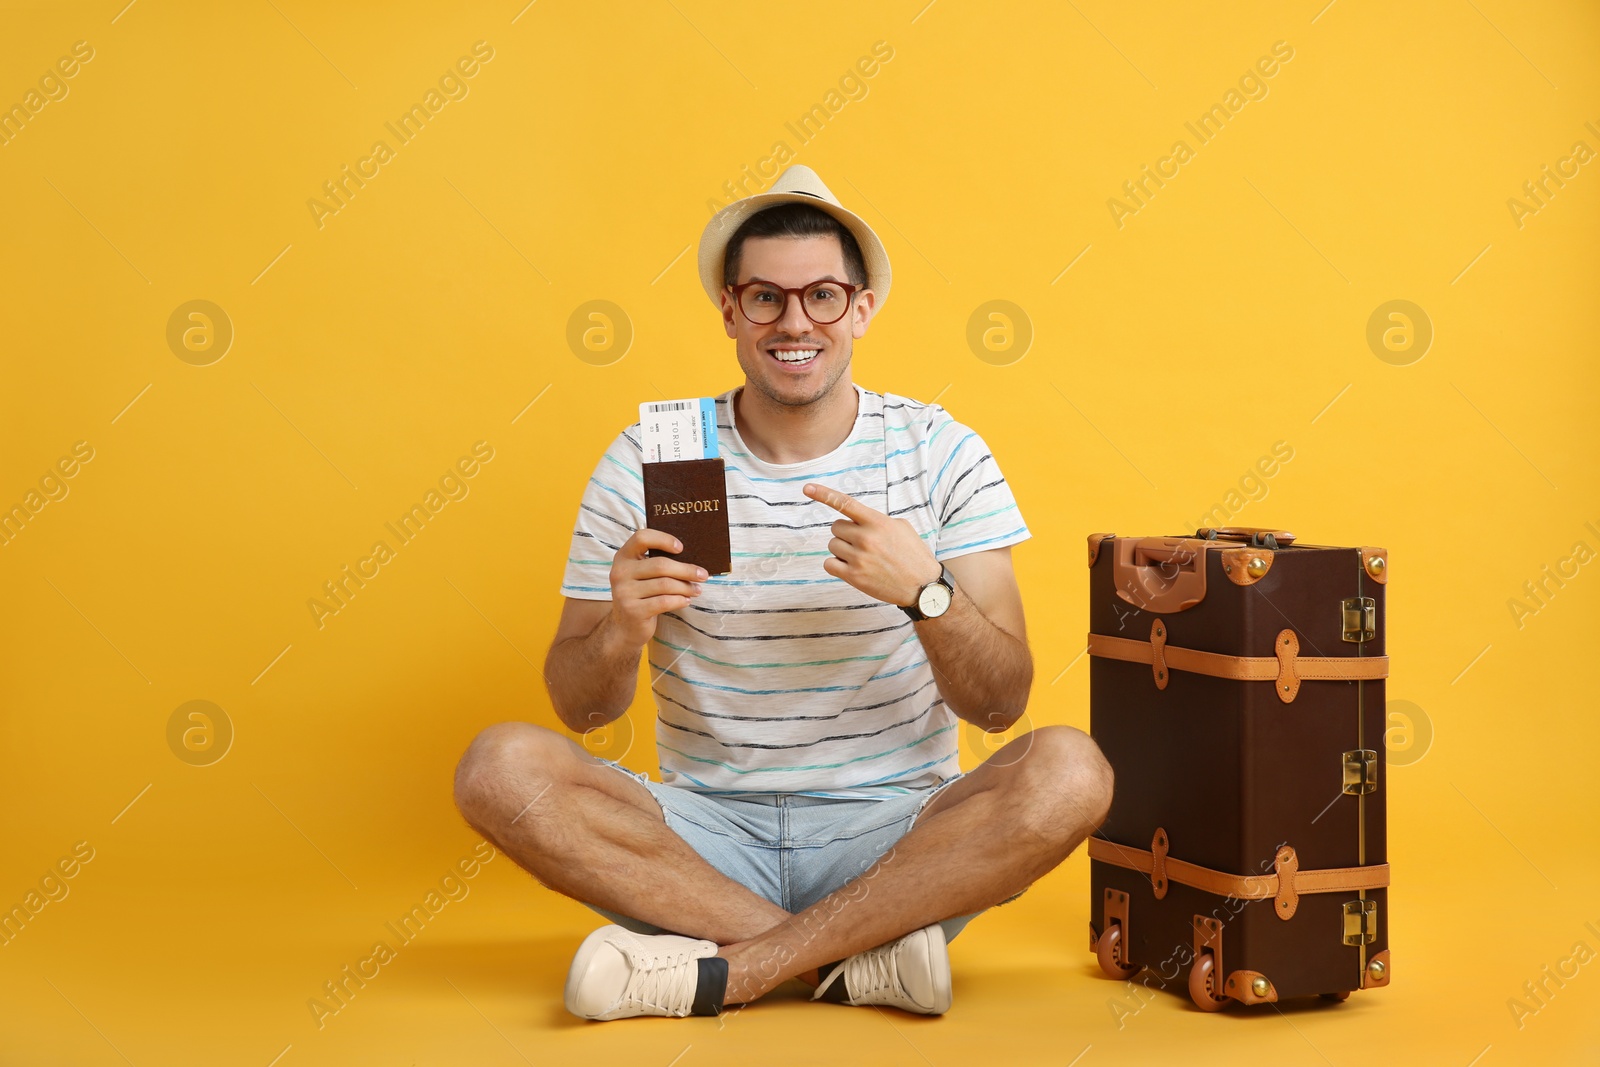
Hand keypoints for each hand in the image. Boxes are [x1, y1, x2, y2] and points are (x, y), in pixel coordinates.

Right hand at [607, 528, 706, 647]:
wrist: (625, 627)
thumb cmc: (641, 596)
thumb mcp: (641, 575)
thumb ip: (656, 563)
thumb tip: (692, 558)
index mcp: (623, 557)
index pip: (641, 538)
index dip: (663, 539)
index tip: (681, 548)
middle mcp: (620, 572)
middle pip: (660, 565)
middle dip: (686, 570)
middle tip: (702, 575)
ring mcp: (624, 592)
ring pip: (665, 584)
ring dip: (686, 587)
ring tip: (696, 590)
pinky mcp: (633, 610)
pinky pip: (664, 601)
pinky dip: (680, 600)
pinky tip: (686, 600)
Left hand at [805, 482, 940, 607]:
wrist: (922, 587)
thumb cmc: (913, 555)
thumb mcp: (901, 527)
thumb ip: (876, 520)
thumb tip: (857, 519)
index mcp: (878, 522)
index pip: (845, 503)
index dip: (824, 494)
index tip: (807, 488)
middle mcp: (866, 538)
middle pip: (835, 527)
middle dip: (845, 533)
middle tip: (863, 543)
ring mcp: (858, 558)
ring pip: (832, 545)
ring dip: (842, 549)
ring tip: (862, 557)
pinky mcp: (853, 577)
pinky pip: (829, 563)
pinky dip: (836, 564)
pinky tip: (851, 567)